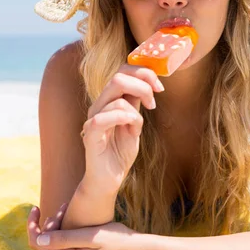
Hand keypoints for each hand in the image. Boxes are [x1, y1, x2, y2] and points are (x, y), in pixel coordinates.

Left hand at [27, 204, 145, 249]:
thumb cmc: (117, 240)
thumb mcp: (91, 236)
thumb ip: (64, 239)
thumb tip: (38, 240)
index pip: (37, 244)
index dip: (32, 225)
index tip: (35, 208)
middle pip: (42, 248)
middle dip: (44, 226)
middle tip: (60, 209)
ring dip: (53, 231)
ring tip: (65, 212)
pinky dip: (60, 238)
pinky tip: (72, 225)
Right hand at [82, 64, 164, 189]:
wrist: (108, 179)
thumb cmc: (120, 152)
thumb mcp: (134, 123)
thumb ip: (136, 103)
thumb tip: (148, 84)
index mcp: (110, 100)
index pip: (122, 71)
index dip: (143, 73)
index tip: (160, 87)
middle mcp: (99, 105)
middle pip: (118, 77)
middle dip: (142, 86)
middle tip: (153, 102)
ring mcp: (93, 118)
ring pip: (116, 98)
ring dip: (135, 111)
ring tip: (137, 126)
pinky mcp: (90, 134)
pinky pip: (103, 118)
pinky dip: (122, 119)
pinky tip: (131, 129)